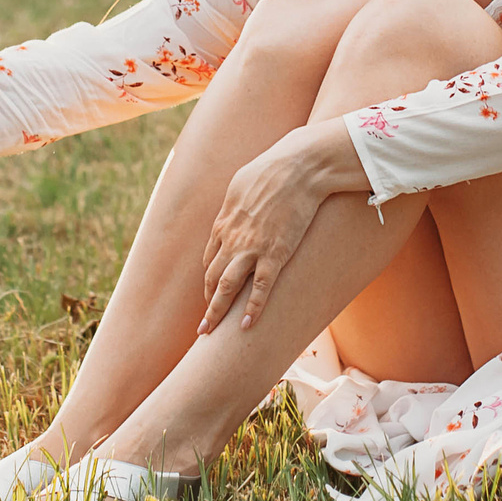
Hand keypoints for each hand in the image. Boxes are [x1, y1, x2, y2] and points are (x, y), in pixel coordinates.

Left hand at [199, 121, 354, 335]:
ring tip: (209, 333)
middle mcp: (232, 239)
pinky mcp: (275, 254)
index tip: (210, 294)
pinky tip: (245, 326)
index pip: (211, 258)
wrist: (298, 167)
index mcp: (224, 223)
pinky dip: (252, 309)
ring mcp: (252, 249)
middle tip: (203, 324)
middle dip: (207, 302)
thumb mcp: (240, 184)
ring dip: (216, 312)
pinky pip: (260, 289)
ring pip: (227, 287)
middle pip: (212, 277)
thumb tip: (233, 212)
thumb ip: (234, 205)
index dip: (209, 280)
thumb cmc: (271, 170)